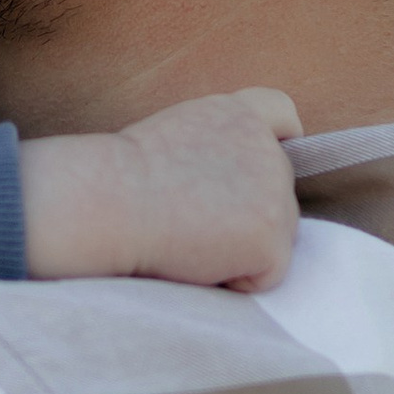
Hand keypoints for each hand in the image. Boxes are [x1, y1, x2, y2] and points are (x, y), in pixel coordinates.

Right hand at [19, 86, 301, 293]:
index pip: (282, 114)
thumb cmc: (122, 180)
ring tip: (190, 235)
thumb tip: (232, 189)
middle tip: (192, 219)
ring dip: (241, 248)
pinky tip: (198, 258)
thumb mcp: (176, 136)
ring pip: (278, 235)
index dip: (278, 140)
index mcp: (238, 115)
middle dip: (249, 213)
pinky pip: (268, 274)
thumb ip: (217, 148)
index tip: (257, 166)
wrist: (111, 201)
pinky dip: (236, 279)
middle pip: (279, 190)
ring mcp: (275, 191)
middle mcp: (266, 147)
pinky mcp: (272, 236)